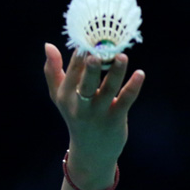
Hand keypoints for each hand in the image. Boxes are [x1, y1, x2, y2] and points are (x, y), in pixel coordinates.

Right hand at [44, 43, 144, 175]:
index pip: (71, 72)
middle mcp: (80, 105)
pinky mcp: (115, 119)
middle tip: (95, 53)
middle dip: (89, 69)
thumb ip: (53, 71)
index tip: (88, 37)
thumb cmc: (76, 117)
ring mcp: (98, 113)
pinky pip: (125, 101)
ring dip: (115, 73)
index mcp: (66, 95)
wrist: (91, 152)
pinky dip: (133, 87)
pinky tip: (140, 74)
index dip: (79, 55)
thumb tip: (49, 45)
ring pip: (108, 90)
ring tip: (122, 56)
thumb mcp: (59, 97)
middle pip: (84, 84)